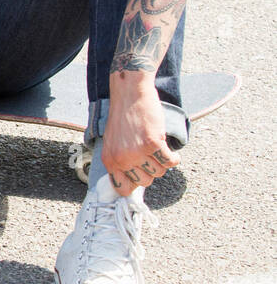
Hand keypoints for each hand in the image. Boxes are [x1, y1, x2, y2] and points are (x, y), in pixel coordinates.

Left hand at [104, 71, 178, 193]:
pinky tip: (169, 150)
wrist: (129, 95)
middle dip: (150, 171)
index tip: (142, 178)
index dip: (134, 185)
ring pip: (159, 172)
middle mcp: (121, 159)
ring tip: (157, 148)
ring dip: (162, 162)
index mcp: (109, 160)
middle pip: (144, 182)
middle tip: (150, 157)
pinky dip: (174, 158)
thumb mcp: (112, 143)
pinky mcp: (153, 143)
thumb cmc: (122, 118)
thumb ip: (120, 161)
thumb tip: (132, 182)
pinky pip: (170, 161)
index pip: (121, 188)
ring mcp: (137, 152)